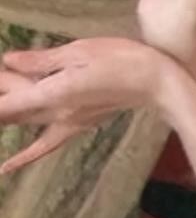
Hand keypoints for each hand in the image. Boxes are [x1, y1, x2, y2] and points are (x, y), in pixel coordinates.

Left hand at [0, 38, 170, 173]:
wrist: (158, 83)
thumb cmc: (123, 59)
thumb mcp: (80, 51)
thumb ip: (40, 60)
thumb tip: (6, 61)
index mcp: (53, 93)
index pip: (4, 106)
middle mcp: (56, 114)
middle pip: (9, 114)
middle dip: (2, 102)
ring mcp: (67, 123)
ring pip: (22, 124)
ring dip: (5, 121)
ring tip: (4, 107)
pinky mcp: (78, 125)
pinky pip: (44, 144)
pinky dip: (23, 156)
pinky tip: (6, 167)